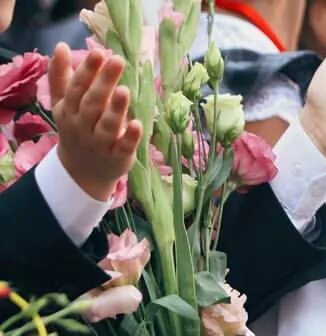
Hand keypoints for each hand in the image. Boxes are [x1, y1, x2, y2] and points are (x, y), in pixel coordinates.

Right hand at [49, 44, 140, 201]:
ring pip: (107, 125)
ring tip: (125, 90)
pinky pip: (124, 147)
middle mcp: (83, 126)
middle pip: (93, 103)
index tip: (99, 52)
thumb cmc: (76, 129)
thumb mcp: (63, 104)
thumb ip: (61, 77)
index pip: (77, 88)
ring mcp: (100, 144)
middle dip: (104, 82)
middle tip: (117, 61)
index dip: (88, 71)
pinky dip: (131, 137)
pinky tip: (138, 124)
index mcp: (69, 110)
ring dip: (116, 108)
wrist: (81, 172)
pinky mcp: (118, 158)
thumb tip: (60, 46)